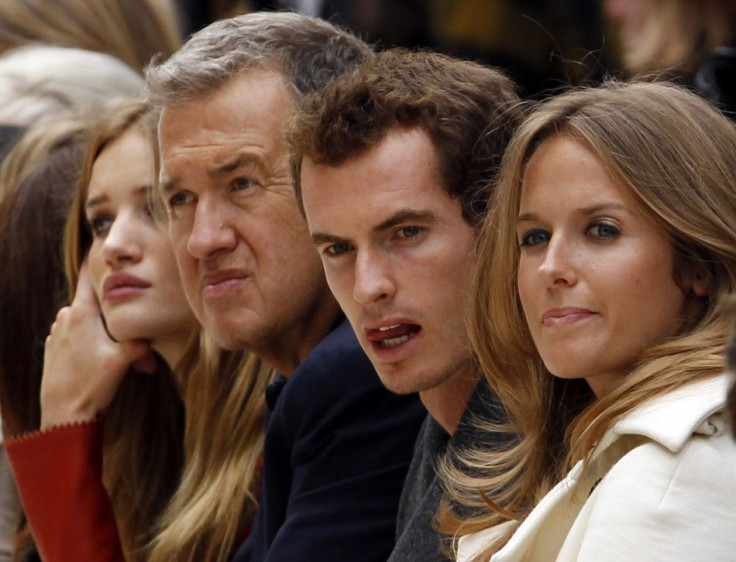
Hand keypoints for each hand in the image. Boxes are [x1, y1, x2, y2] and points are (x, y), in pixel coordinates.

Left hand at [39, 263, 155, 429]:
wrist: (64, 413)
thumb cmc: (92, 384)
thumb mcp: (123, 360)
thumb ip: (140, 341)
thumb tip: (154, 334)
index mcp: (82, 313)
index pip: (87, 277)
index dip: (95, 262)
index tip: (102, 248)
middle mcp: (65, 317)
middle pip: (91, 301)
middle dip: (109, 307)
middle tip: (129, 316)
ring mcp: (56, 333)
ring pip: (83, 319)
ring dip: (98, 326)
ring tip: (114, 343)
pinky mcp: (53, 348)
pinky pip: (74, 334)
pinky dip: (87, 338)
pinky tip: (98, 355)